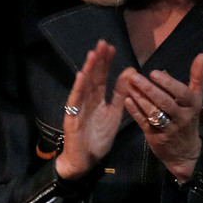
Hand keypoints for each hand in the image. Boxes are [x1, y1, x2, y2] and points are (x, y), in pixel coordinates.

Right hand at [55, 40, 123, 179]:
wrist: (85, 159)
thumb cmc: (98, 137)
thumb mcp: (114, 114)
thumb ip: (121, 95)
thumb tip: (130, 72)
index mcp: (96, 99)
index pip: (101, 77)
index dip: (106, 63)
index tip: (111, 47)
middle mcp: (86, 100)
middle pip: (92, 77)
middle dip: (97, 60)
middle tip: (103, 43)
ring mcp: (78, 107)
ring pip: (83, 86)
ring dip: (88, 70)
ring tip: (93, 54)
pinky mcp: (72, 117)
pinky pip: (75, 101)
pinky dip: (78, 89)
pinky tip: (81, 76)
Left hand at [120, 53, 202, 181]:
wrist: (185, 152)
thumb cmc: (188, 118)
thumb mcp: (196, 99)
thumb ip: (197, 77)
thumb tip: (202, 55)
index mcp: (192, 105)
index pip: (182, 93)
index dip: (168, 84)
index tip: (153, 73)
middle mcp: (182, 117)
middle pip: (165, 103)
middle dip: (149, 89)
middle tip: (134, 77)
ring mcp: (169, 128)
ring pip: (154, 113)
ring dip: (140, 99)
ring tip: (128, 85)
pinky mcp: (156, 136)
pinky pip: (144, 122)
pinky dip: (135, 112)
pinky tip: (126, 100)